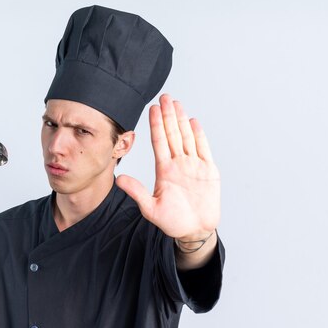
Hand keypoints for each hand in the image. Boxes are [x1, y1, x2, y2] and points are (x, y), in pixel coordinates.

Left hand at [116, 94, 220, 238]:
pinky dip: (199, 135)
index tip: (152, 108)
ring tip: (177, 104)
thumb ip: (137, 192)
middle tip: (164, 97)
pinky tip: (193, 122)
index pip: (159, 142)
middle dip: (168, 115)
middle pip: (172, 134)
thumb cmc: (173, 222)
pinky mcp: (208, 171)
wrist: (195, 230)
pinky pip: (203, 149)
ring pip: (187, 137)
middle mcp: (178, 164)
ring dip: (182, 120)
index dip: (156, 125)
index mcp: (164, 170)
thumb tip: (118, 180)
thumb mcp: (151, 209)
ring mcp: (194, 166)